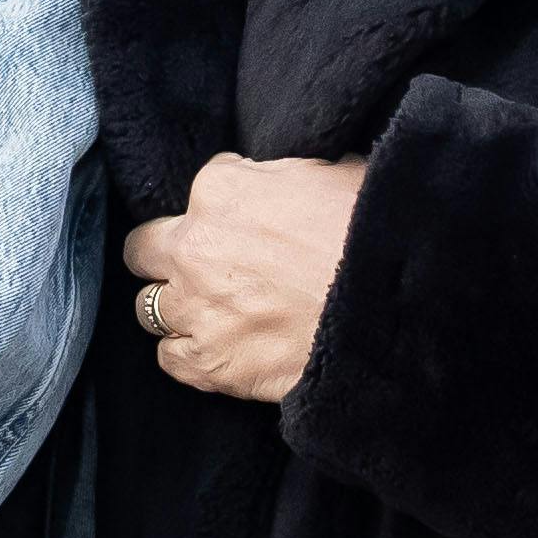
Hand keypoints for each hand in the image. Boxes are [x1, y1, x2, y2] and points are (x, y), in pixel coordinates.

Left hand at [119, 153, 366, 406]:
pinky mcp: (207, 363)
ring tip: (214, 313)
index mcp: (220, 191)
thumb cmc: (373, 237)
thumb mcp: (333, 174)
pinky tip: (218, 348)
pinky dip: (187, 353)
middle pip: (143, 250)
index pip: (203, 190)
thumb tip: (281, 182)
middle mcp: (192, 247)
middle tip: (205, 267)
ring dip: (175, 307)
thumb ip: (283, 177)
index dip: (227, 208)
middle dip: (169, 256)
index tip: (253, 223)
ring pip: (147, 306)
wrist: (393, 312)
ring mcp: (195, 308)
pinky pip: (168, 357)